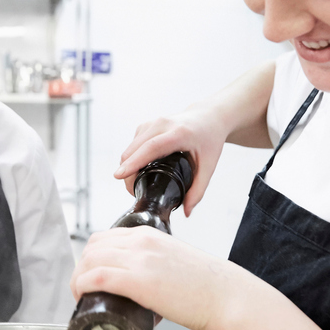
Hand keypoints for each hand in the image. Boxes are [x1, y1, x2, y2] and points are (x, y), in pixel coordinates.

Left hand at [70, 226, 256, 329]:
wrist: (227, 297)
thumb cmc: (207, 286)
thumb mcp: (176, 262)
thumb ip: (159, 265)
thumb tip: (148, 283)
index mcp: (149, 234)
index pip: (105, 238)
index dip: (91, 258)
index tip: (90, 275)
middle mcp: (141, 242)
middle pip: (92, 247)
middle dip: (81, 268)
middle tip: (83, 289)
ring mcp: (140, 260)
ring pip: (89, 260)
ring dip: (78, 278)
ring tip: (81, 296)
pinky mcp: (140, 281)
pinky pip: (98, 276)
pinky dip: (82, 285)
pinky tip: (82, 295)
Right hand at [114, 107, 228, 216]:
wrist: (209, 117)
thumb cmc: (210, 139)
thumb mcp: (209, 166)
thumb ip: (198, 190)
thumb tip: (186, 212)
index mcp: (179, 133)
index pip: (151, 148)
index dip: (134, 162)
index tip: (119, 175)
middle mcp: (163, 124)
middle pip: (135, 148)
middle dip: (127, 170)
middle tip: (131, 192)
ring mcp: (153, 122)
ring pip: (131, 146)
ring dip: (127, 164)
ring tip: (136, 184)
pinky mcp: (147, 124)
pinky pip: (133, 143)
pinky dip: (131, 157)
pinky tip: (139, 168)